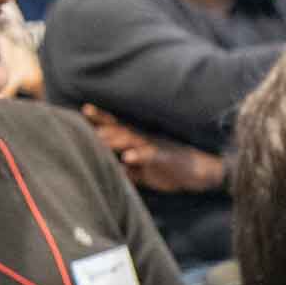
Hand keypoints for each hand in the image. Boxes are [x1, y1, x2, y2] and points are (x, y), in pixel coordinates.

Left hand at [82, 105, 222, 194]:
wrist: (202, 173)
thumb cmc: (172, 171)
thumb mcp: (144, 173)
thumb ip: (127, 172)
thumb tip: (113, 172)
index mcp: (138, 141)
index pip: (115, 128)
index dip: (99, 120)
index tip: (83, 111)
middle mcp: (144, 140)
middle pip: (120, 127)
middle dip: (103, 121)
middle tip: (85, 112)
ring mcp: (154, 147)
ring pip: (132, 139)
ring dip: (116, 137)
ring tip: (100, 137)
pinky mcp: (165, 157)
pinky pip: (150, 155)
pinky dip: (139, 155)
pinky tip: (128, 158)